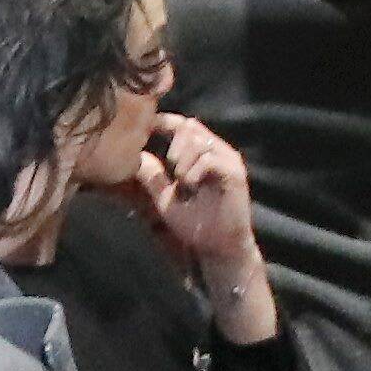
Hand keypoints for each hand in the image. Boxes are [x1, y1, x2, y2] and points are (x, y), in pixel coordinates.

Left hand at [136, 113, 269, 309]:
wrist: (219, 249)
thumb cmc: (197, 226)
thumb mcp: (166, 201)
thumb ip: (154, 179)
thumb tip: (136, 158)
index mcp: (203, 155)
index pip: (183, 125)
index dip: (165, 122)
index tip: (147, 130)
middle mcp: (218, 151)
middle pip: (190, 126)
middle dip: (174, 145)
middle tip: (171, 171)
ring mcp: (228, 160)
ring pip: (199, 140)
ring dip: (183, 161)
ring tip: (182, 183)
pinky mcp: (235, 172)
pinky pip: (210, 159)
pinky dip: (194, 171)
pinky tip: (191, 186)